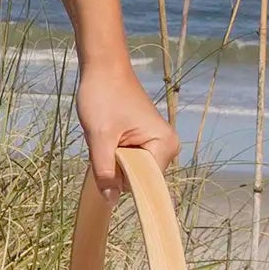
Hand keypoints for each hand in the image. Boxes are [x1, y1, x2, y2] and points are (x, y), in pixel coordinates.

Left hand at [75, 54, 179, 189]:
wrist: (104, 68)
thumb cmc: (104, 96)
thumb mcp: (100, 136)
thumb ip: (105, 171)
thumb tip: (110, 200)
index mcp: (165, 145)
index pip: (144, 183)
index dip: (122, 181)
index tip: (106, 163)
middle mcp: (168, 147)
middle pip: (139, 179)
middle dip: (117, 168)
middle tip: (106, 141)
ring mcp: (159, 144)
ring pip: (132, 171)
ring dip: (114, 161)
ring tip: (108, 136)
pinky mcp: (148, 141)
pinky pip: (130, 161)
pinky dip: (116, 155)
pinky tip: (111, 137)